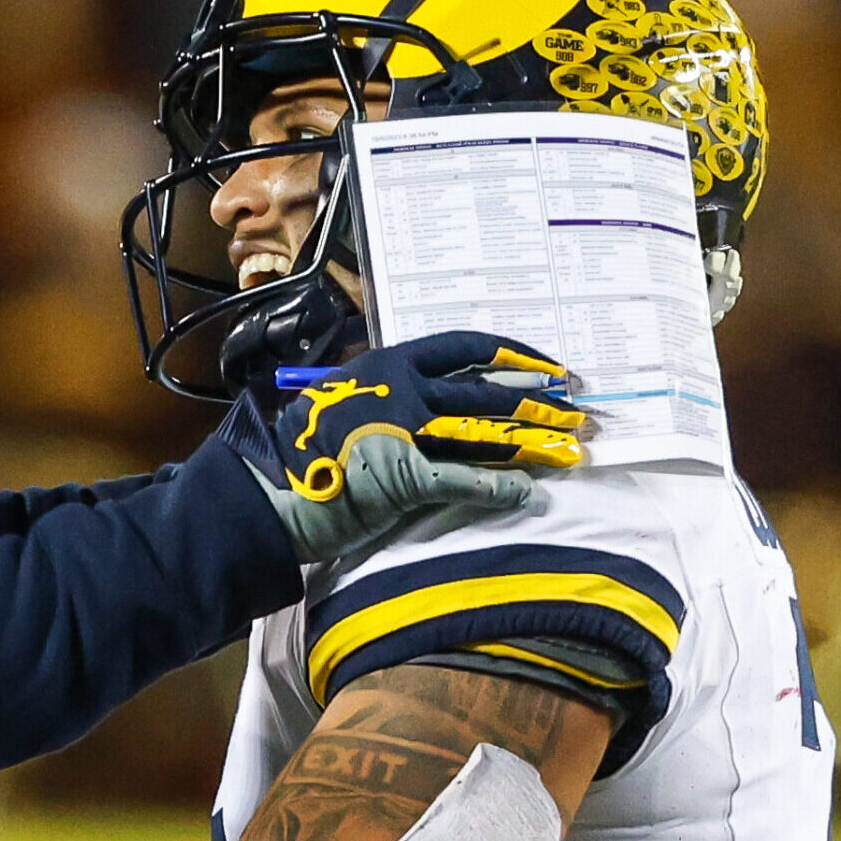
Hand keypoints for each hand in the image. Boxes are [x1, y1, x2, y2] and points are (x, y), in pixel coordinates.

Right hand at [212, 330, 585, 561]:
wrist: (267, 491)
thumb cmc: (301, 449)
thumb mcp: (343, 403)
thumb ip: (384, 395)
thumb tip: (423, 396)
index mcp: (386, 365)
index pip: (463, 347)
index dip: (514, 355)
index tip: (547, 366)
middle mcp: (400, 390)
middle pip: (485, 391)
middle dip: (537, 401)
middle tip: (573, 410)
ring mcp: (403, 432)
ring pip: (484, 432)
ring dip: (531, 442)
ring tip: (567, 450)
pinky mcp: (402, 478)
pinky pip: (463, 482)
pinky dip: (498, 489)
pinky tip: (525, 493)